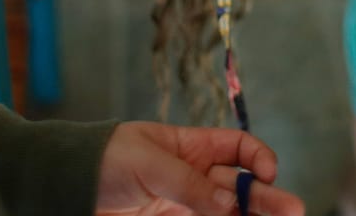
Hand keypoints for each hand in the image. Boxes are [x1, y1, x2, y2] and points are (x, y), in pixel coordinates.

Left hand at [96, 122, 304, 215]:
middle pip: (240, 188)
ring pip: (229, 215)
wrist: (60, 187)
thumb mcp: (147, 161)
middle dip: (268, 199)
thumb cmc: (102, 159)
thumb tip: (228, 202)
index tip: (266, 174)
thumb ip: (188, 183)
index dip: (256, 159)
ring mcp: (183, 206)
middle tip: (294, 211)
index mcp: (190, 147)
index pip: (237, 149)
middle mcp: (193, 177)